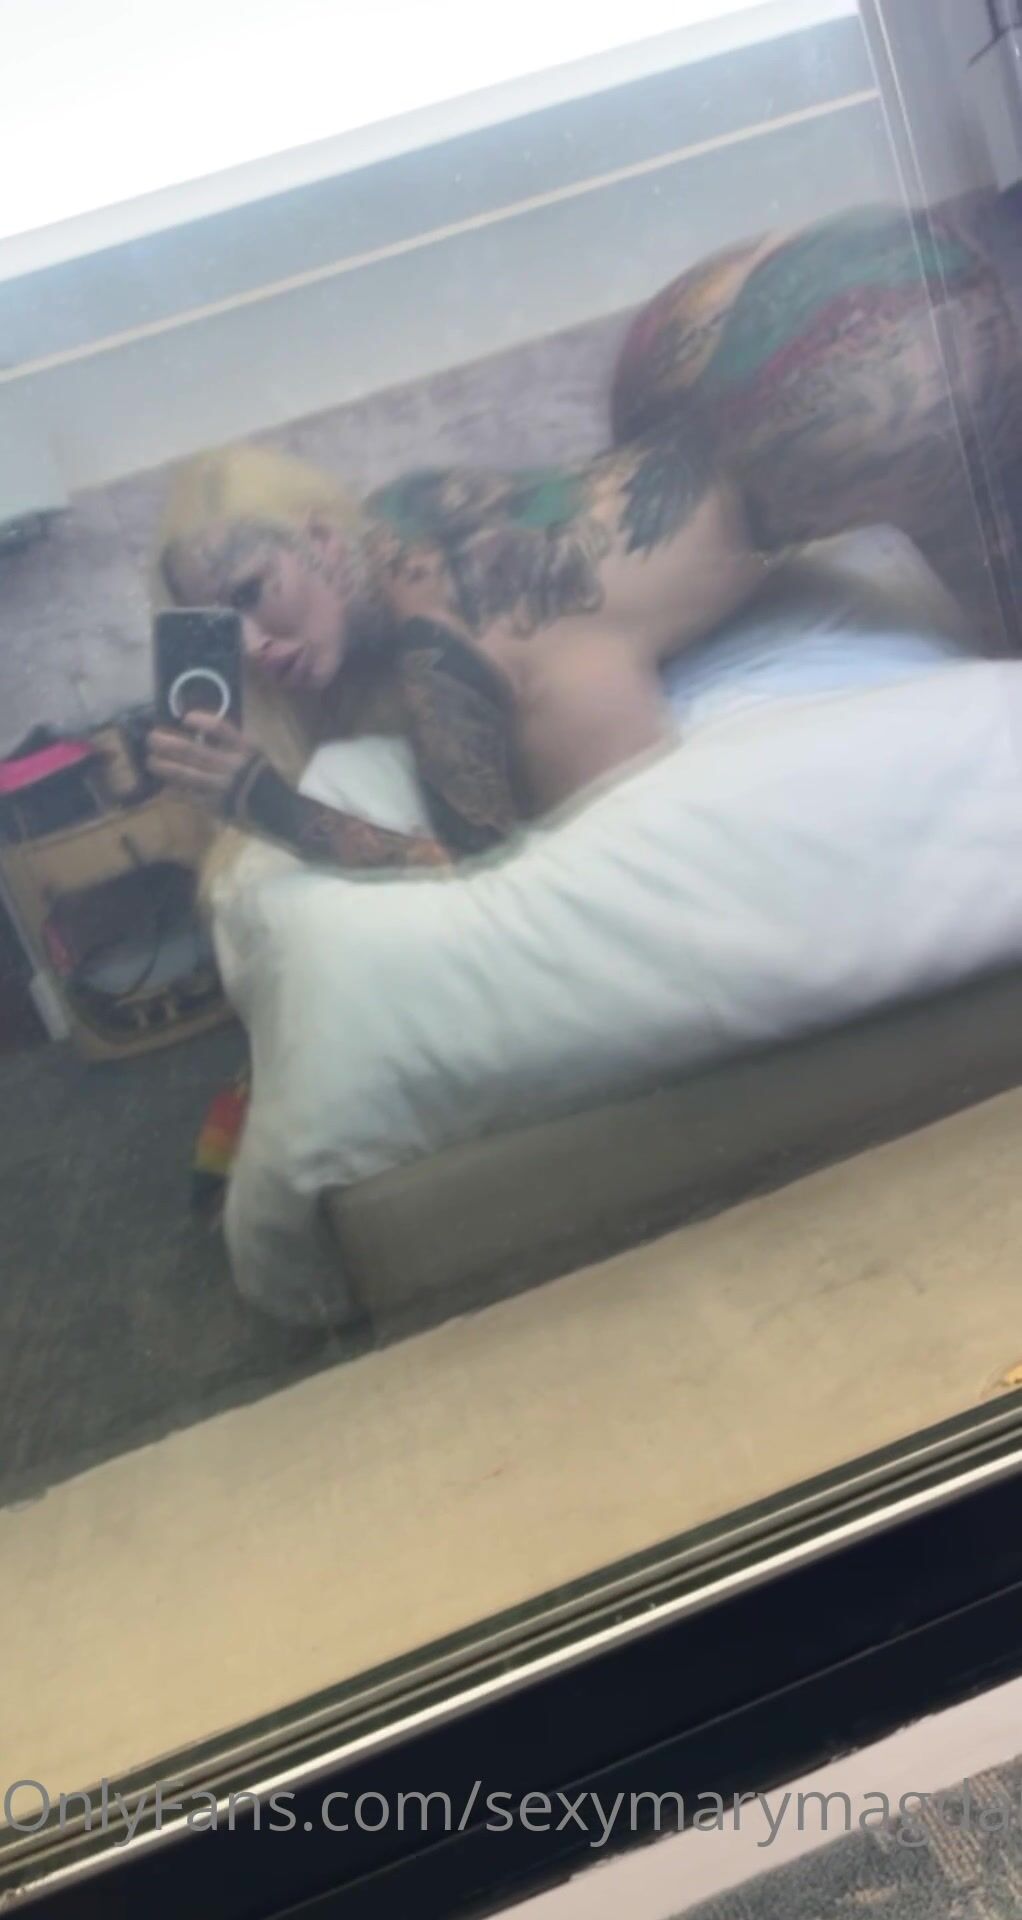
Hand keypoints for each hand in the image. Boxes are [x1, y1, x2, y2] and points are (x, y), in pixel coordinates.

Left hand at [147, 713, 262, 813]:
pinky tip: (164, 787)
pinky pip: (191, 797)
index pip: (221, 728)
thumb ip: (232, 744)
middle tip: (151, 738)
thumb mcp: (254, 755)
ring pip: (189, 775)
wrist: (278, 811)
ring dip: (167, 767)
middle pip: (195, 751)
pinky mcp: (218, 806)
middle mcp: (232, 765)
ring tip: (150, 761)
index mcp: (245, 749)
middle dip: (170, 744)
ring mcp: (223, 787)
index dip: (202, 721)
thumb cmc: (264, 779)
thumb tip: (201, 733)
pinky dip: (176, 791)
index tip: (185, 718)